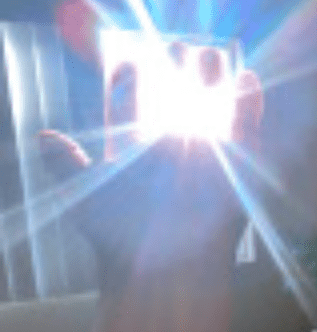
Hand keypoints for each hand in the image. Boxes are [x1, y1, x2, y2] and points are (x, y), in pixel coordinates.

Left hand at [39, 33, 262, 289]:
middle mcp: (171, 155)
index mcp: (137, 156)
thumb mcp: (87, 201)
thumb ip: (67, 165)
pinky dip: (249, 104)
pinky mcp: (236, 173)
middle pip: (175, 101)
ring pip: (211, 110)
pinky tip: (244, 77)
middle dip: (178, 72)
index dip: (133, 83)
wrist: (163, 275)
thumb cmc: (122, 242)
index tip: (131, 66)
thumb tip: (44, 135)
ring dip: (212, 80)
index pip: (136, 107)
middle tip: (176, 49)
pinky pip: (246, 132)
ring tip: (206, 56)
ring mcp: (204, 162)